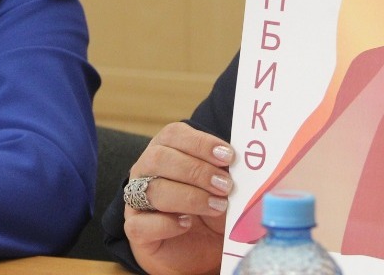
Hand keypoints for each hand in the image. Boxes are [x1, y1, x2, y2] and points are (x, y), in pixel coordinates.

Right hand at [125, 122, 232, 274]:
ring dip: (189, 197)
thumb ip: (228, 174)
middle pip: (160, 159)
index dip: (201, 143)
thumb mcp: (222, 189)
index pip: (174, 134)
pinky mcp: (135, 229)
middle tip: (225, 185)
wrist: (196, 250)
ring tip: (217, 206)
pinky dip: (167, 224)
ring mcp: (136, 200)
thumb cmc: (209, 210)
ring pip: (152, 190)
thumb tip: (247, 167)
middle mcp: (145, 171)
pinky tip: (187, 223)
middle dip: (196, 171)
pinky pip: (141, 224)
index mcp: (165, 150)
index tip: (228, 157)